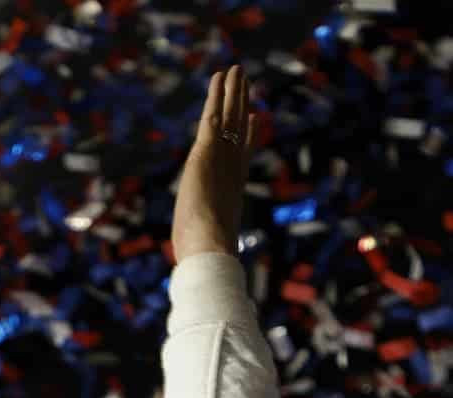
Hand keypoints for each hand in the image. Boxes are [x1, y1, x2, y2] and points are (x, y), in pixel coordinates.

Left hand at [172, 64, 259, 262]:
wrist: (210, 249)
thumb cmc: (207, 257)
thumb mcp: (207, 243)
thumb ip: (208, 243)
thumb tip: (205, 266)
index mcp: (232, 187)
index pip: (243, 155)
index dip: (249, 136)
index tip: (254, 119)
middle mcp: (232, 168)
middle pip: (240, 128)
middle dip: (242, 105)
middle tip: (245, 83)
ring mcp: (222, 159)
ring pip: (230, 117)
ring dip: (232, 92)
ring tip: (235, 70)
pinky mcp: (206, 153)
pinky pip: (214, 116)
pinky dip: (218, 96)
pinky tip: (221, 78)